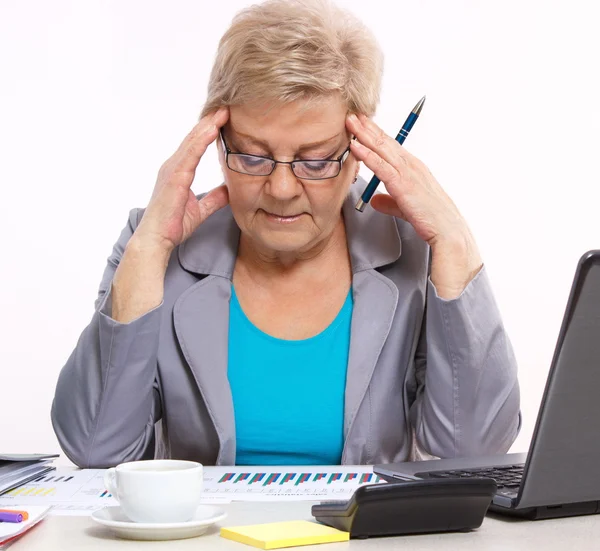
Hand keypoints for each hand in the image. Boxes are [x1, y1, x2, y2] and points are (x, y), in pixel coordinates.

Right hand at [133, 107, 230, 252]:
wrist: (157, 239)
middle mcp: (174, 166)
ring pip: (192, 141)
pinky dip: (201, 140)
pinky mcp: (174, 177)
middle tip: (227, 105)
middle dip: (210, 121)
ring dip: (208, 125)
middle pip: (194, 138)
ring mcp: (172, 170)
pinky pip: (190, 154)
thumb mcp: (200, 209)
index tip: (225, 118)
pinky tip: (212, 129)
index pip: (197, 145)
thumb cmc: (173, 225)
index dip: (210, 130)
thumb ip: (214, 199)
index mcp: (179, 171)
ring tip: (223, 111)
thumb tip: (228, 191)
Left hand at [346, 113, 467, 247]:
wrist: (448, 231)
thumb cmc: (431, 219)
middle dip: (368, 127)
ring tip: (350, 121)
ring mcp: (408, 173)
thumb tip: (375, 200)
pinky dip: (367, 155)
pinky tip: (355, 146)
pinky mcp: (403, 185)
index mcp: (413, 168)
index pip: (390, 146)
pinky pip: (381, 166)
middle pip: (385, 142)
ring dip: (364, 134)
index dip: (375, 134)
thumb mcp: (406, 207)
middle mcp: (411, 165)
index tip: (361, 123)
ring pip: (382, 149)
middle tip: (352, 113)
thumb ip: (390, 202)